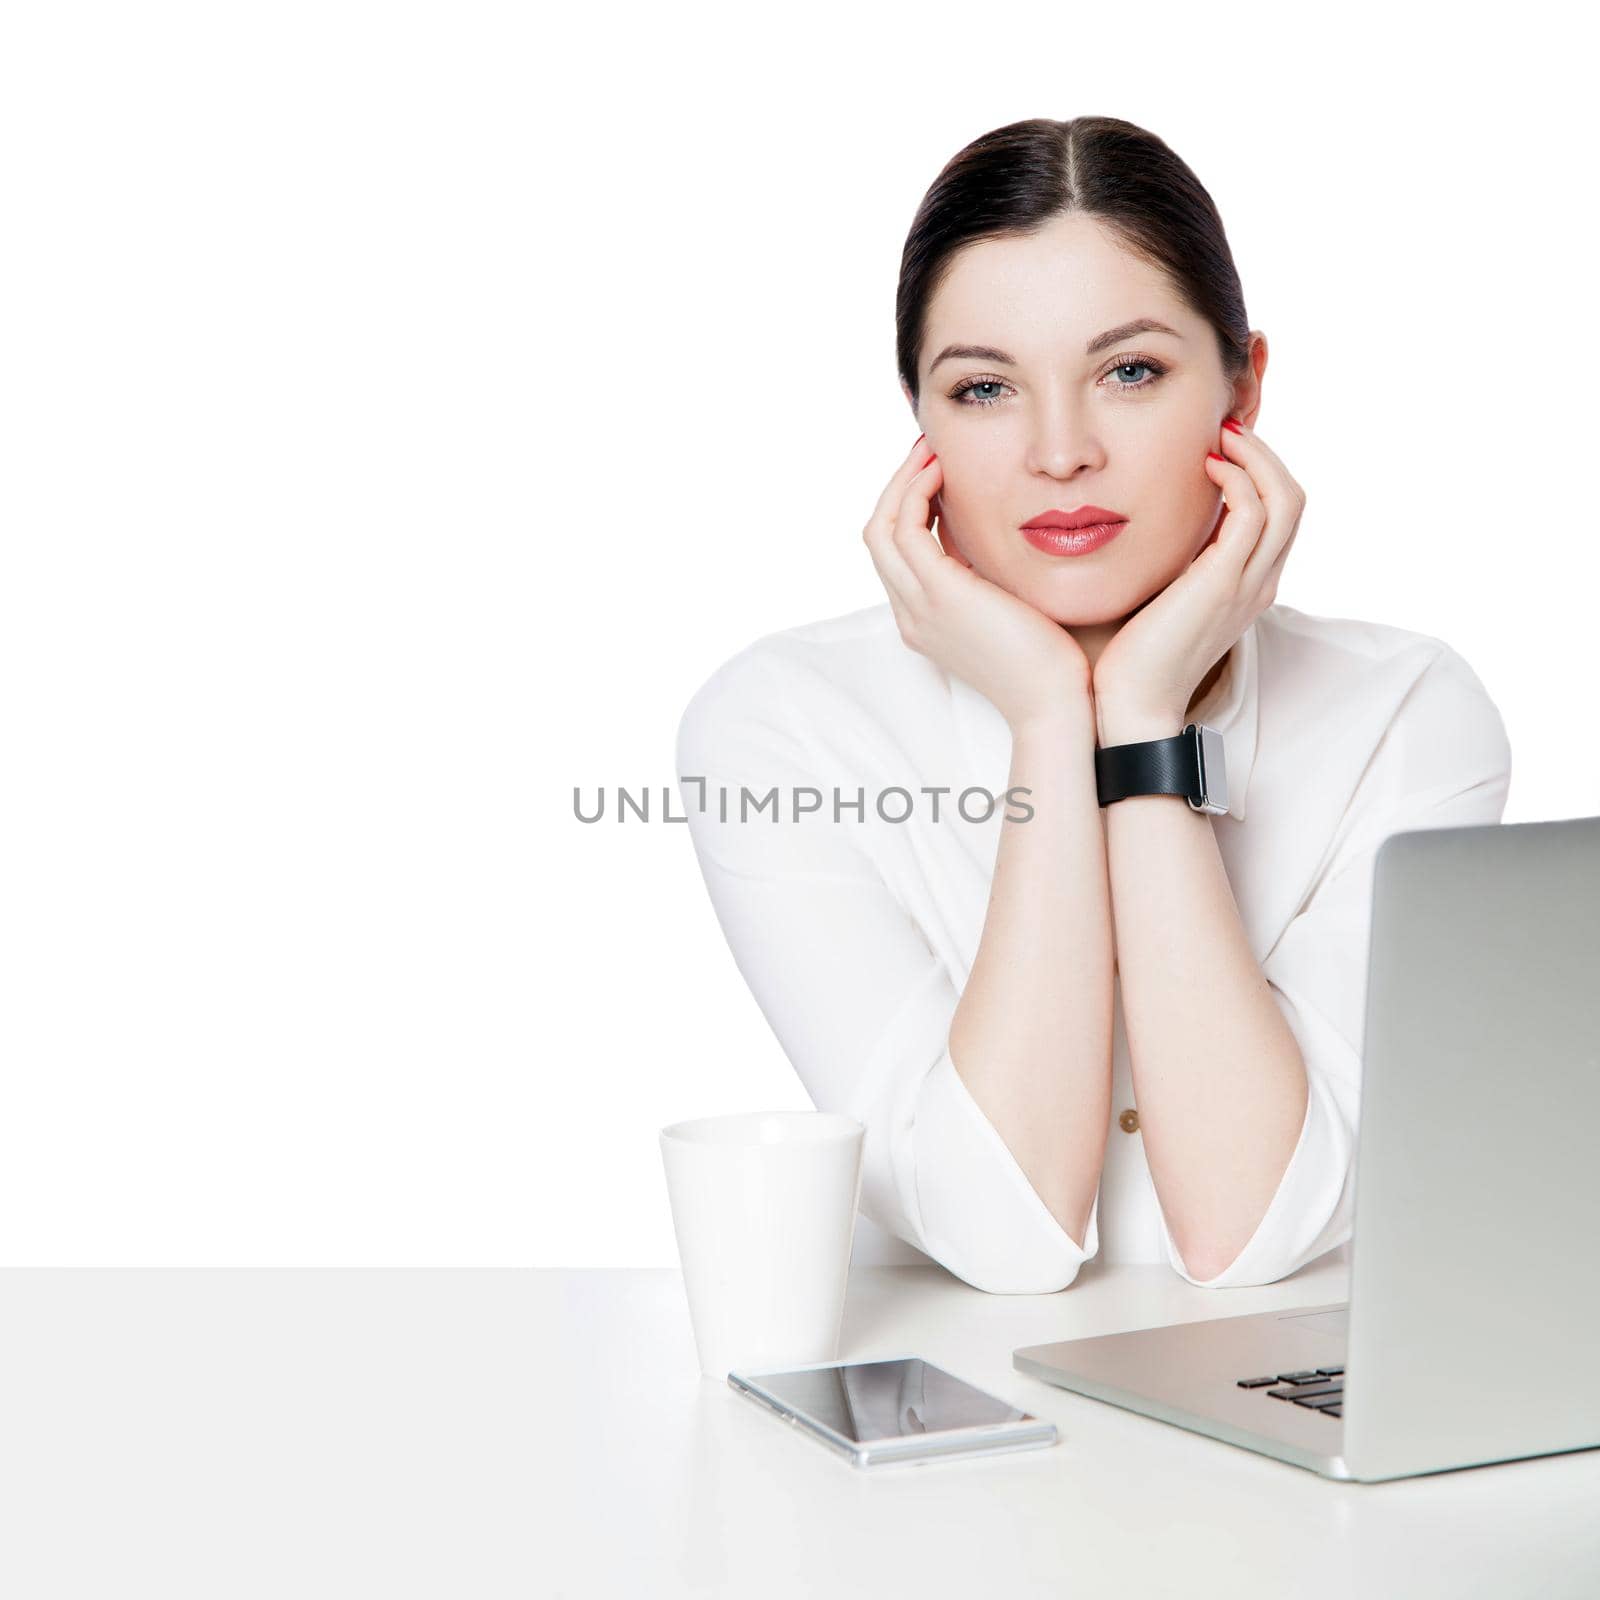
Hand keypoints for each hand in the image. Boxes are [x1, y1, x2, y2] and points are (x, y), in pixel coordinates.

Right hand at [864, 436, 1092, 732]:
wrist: (1056, 703)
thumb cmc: (1049, 662)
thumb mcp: (1008, 607)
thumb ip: (988, 573)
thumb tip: (992, 528)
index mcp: (923, 620)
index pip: (895, 553)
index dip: (908, 506)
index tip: (937, 472)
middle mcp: (910, 614)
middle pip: (877, 535)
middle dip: (898, 486)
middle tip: (928, 450)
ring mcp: (918, 605)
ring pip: (881, 526)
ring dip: (904, 480)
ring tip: (933, 451)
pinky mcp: (939, 593)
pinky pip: (906, 526)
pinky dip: (917, 491)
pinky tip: (945, 471)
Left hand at [1091, 416, 1304, 741]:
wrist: (1129, 702)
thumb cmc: (1131, 654)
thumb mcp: (1161, 593)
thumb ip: (1174, 558)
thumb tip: (1153, 519)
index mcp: (1247, 585)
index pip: (1277, 514)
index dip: (1258, 472)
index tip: (1221, 446)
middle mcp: (1259, 582)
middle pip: (1292, 500)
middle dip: (1265, 455)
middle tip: (1225, 428)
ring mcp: (1247, 584)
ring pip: (1286, 500)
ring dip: (1257, 457)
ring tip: (1221, 436)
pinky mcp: (1224, 584)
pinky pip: (1254, 514)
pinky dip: (1238, 480)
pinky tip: (1205, 468)